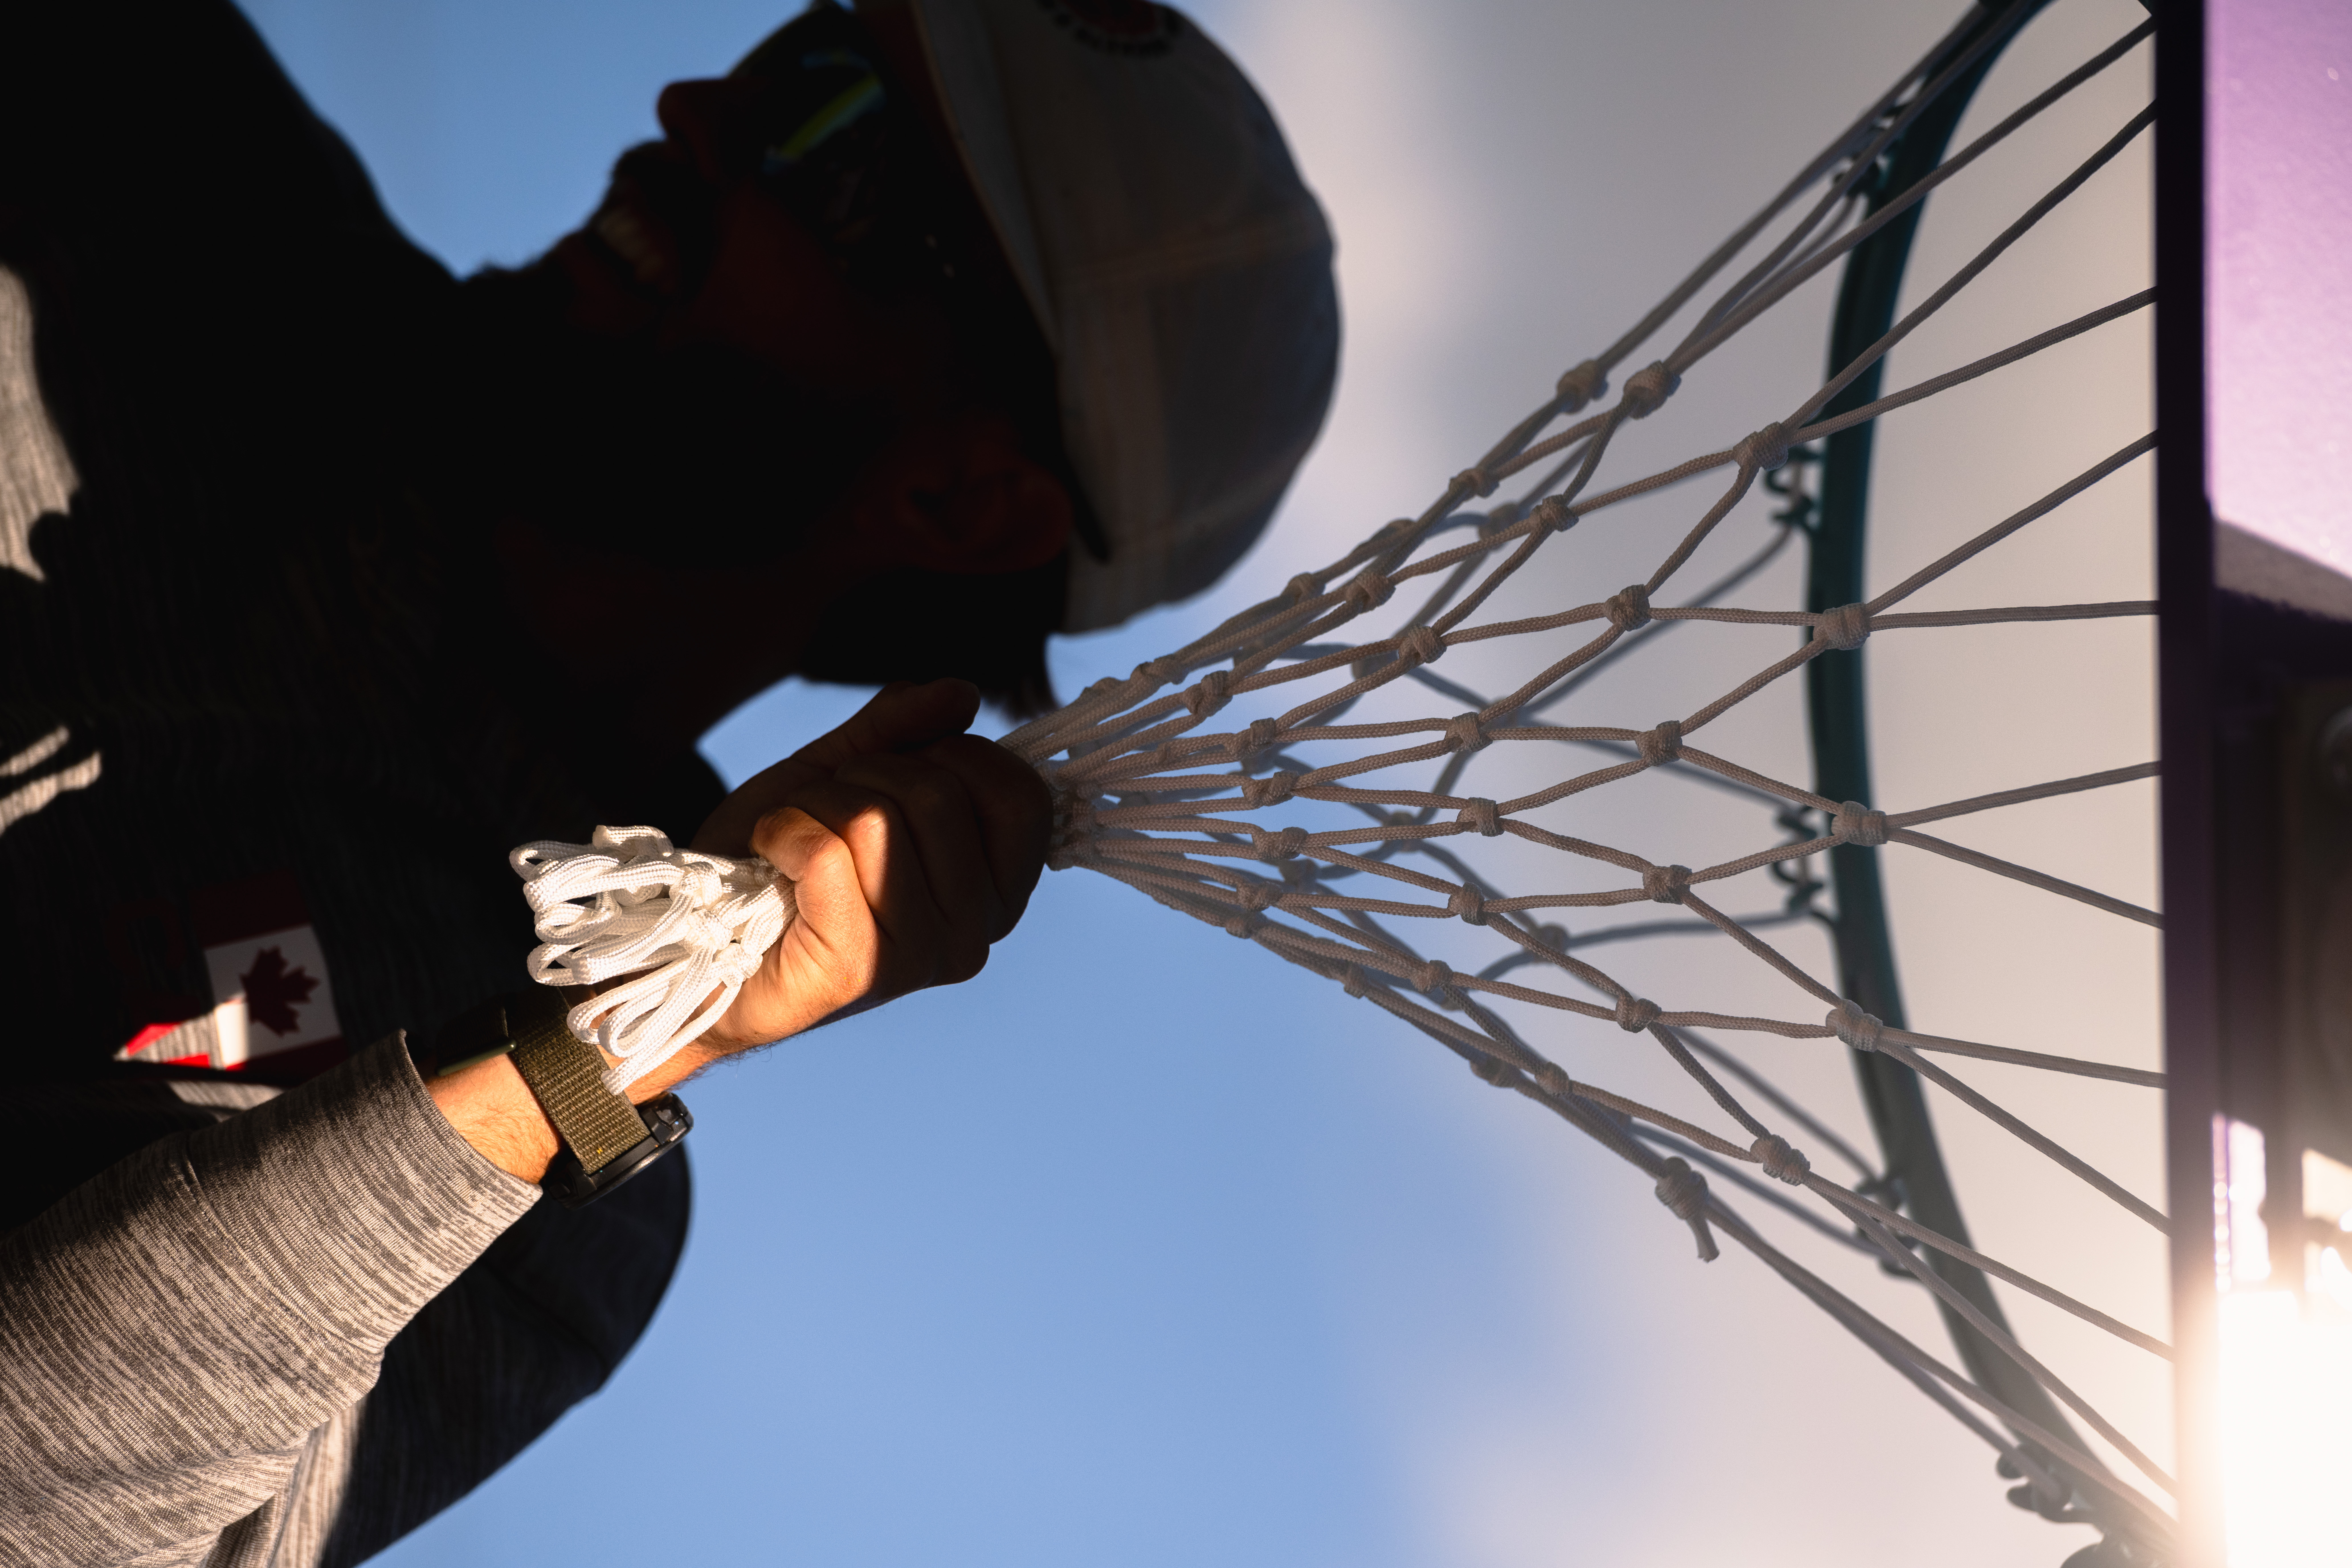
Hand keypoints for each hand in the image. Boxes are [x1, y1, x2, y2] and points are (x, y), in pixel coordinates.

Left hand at [653, 678, 1049, 1083]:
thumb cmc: (782, 861)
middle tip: (828, 811)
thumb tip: (961, 692)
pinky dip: (781, 831)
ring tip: (794, 837)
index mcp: (994, 891)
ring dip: (816, 805)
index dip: (956, 754)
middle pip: (940, 795)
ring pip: (879, 820)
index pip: (1021, 797)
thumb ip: (905, 730)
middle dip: (867, 775)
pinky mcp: (857, 970)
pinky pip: (827, 853)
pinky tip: (769, 857)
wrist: (704, 941)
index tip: (898, 773)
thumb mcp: (847, 774)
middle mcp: (974, 933)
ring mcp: (921, 958)